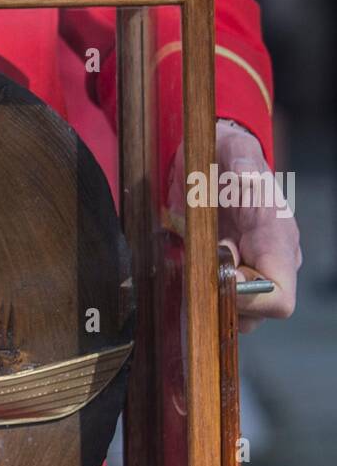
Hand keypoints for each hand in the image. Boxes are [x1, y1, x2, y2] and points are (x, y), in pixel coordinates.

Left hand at [169, 121, 300, 333]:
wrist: (215, 160)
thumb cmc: (227, 157)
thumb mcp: (233, 150)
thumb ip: (241, 162)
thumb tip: (245, 175)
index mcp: (278, 240)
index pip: (280, 296)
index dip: (249, 299)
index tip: (220, 275)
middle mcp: (270, 263)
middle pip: (255, 313)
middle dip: (221, 298)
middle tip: (198, 265)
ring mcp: (251, 272)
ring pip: (235, 314)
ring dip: (208, 298)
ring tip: (192, 263)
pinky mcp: (231, 275)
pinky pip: (219, 303)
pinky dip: (199, 295)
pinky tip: (185, 270)